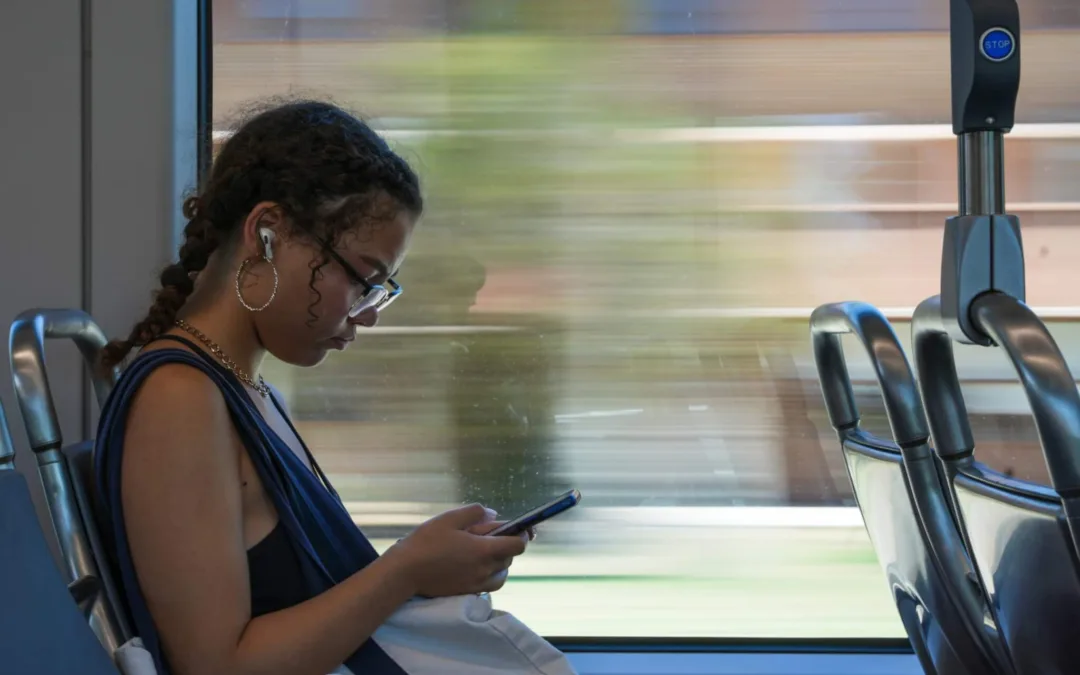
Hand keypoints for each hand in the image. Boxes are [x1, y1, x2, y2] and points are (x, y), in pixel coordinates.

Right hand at [385, 504, 529, 597]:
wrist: (405, 573)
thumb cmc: (426, 542)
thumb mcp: (450, 518)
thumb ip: (475, 513)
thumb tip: (493, 515)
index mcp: (484, 550)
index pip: (518, 545)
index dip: (522, 535)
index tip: (519, 528)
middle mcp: (485, 570)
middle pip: (510, 558)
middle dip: (507, 544)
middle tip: (488, 534)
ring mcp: (477, 584)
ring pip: (502, 573)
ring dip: (500, 561)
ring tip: (484, 550)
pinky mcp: (468, 592)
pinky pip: (490, 584)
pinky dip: (491, 574)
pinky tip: (475, 564)